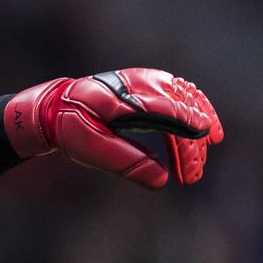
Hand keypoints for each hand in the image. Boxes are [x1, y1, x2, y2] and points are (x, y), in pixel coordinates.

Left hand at [3, 68, 223, 187]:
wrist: (57, 106)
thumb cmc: (72, 128)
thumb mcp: (91, 149)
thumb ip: (126, 162)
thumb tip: (162, 181)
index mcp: (122, 100)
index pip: (166, 112)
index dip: (188, 131)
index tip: (202, 150)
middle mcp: (138, 85)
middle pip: (180, 111)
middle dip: (190, 147)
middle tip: (192, 177)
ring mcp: (145, 81)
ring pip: (186, 100)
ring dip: (198, 129)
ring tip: (202, 159)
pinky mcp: (149, 83)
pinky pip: (181, 93)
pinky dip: (196, 110)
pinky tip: (206, 130)